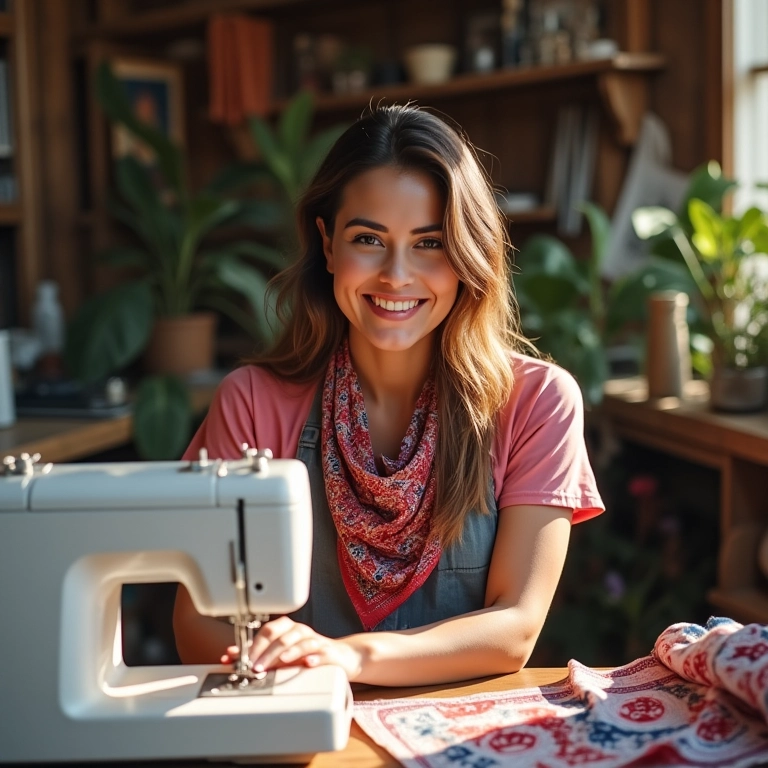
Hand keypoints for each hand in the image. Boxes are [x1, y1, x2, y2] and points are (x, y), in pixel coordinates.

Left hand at [221, 616, 362, 679]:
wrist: (340, 657)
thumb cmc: (307, 655)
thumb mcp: (281, 655)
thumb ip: (259, 655)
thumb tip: (230, 656)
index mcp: (286, 629)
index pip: (265, 632)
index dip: (250, 645)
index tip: (237, 659)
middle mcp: (298, 631)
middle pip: (279, 635)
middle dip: (265, 651)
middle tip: (255, 667)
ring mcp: (313, 639)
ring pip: (298, 641)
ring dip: (286, 653)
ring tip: (279, 663)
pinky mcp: (328, 651)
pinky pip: (319, 651)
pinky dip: (313, 657)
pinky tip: (307, 664)